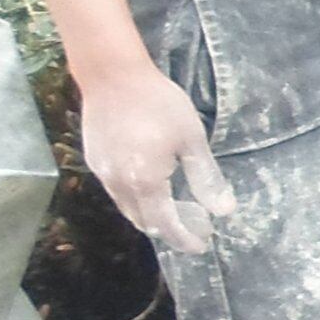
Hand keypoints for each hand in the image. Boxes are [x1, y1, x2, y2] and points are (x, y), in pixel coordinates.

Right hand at [79, 56, 233, 256]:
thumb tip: (224, 210)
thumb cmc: (159, 103)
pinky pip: (117, 192)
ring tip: (178, 208)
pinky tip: (152, 186)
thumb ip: (206, 177)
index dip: (185, 238)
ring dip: (153, 215)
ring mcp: (103, 174)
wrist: (112, 75)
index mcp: (145, 182)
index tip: (203, 244)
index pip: (167, 224)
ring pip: (129, 209)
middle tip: (197, 223)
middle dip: (172, 229)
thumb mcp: (191, 139)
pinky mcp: (94, 161)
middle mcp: (119, 185)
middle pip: (145, 221)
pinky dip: (137, 199)